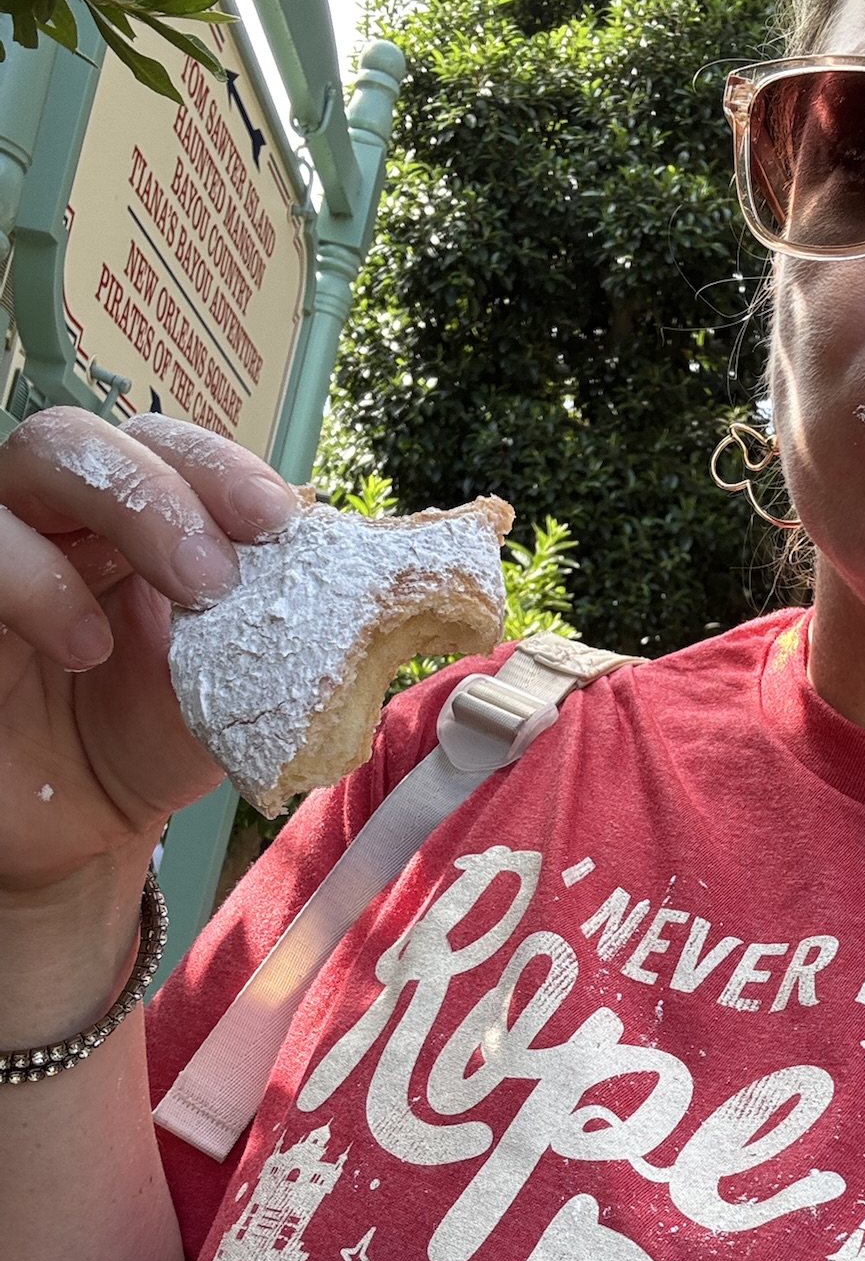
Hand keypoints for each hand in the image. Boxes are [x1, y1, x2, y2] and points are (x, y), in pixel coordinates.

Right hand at [0, 407, 295, 897]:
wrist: (89, 825)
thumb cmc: (167, 735)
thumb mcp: (257, 680)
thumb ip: (321, 623)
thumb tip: (426, 584)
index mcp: (138, 514)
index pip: (166, 443)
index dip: (218, 465)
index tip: (279, 519)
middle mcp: (60, 518)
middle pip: (76, 436)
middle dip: (156, 490)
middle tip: (214, 575)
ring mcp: (3, 556)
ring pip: (15, 472)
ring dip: (100, 527)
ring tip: (158, 614)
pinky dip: (27, 582)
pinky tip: (84, 648)